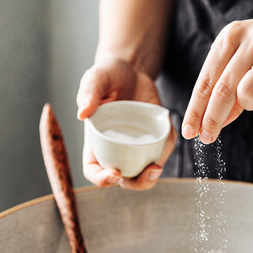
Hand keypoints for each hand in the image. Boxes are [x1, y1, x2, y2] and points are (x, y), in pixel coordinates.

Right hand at [76, 56, 175, 189]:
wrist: (130, 70)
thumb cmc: (107, 76)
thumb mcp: (95, 79)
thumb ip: (88, 93)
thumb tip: (82, 113)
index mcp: (96, 142)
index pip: (94, 171)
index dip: (102, 179)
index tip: (115, 173)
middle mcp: (115, 149)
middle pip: (124, 180)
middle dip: (137, 183)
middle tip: (149, 171)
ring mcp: (136, 146)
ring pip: (145, 171)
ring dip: (153, 175)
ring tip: (158, 164)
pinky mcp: (153, 138)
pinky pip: (162, 150)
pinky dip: (167, 148)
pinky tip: (170, 134)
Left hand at [180, 5, 252, 143]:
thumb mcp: (251, 55)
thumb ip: (231, 84)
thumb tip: (212, 121)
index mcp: (233, 35)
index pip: (207, 79)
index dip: (195, 109)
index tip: (189, 132)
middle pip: (222, 91)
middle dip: (211, 119)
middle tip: (207, 138)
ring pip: (247, 95)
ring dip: (250, 106)